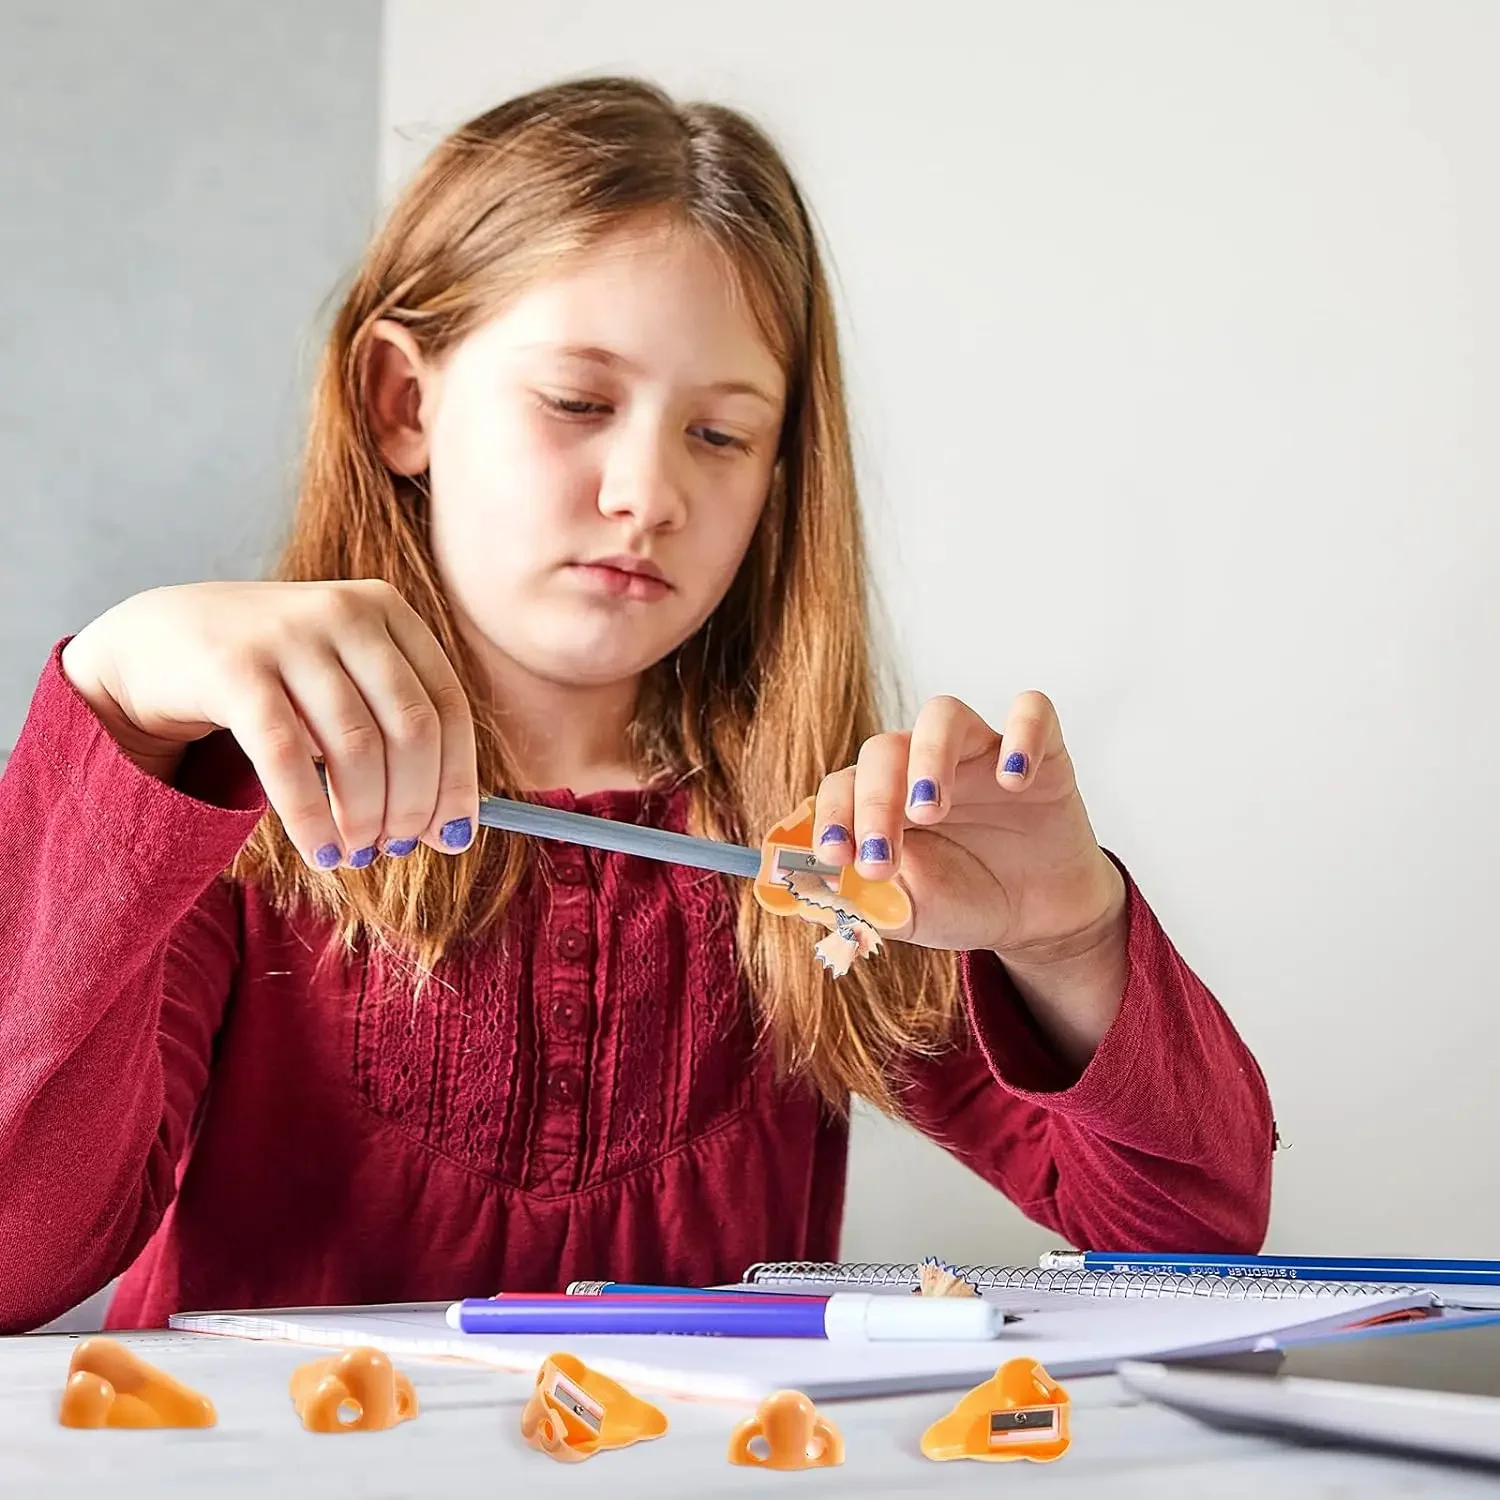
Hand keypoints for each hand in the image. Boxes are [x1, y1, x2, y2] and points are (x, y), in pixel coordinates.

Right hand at [61, 580, 478, 869]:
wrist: (159, 640)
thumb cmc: (273, 675)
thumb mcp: (344, 681)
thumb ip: (396, 734)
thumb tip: (453, 827)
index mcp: (388, 611)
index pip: (448, 705)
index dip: (458, 779)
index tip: (454, 835)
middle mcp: (346, 612)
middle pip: (411, 729)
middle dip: (413, 804)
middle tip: (398, 848)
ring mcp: (289, 634)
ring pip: (355, 748)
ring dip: (365, 817)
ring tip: (357, 853)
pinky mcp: (234, 667)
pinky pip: (287, 759)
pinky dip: (311, 817)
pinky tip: (320, 850)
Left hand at [811, 693, 1124, 960]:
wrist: (1034, 918)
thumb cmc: (963, 903)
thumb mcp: (904, 913)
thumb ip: (858, 901)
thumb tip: (806, 891)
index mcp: (883, 799)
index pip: (842, 785)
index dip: (831, 817)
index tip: (834, 858)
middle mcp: (924, 765)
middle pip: (883, 748)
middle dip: (874, 802)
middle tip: (881, 856)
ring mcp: (980, 752)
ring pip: (943, 714)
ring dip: (929, 757)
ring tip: (930, 808)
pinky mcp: (1040, 752)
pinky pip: (1033, 710)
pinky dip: (1023, 735)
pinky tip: (1015, 781)